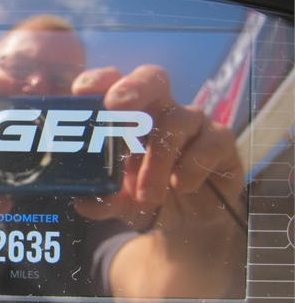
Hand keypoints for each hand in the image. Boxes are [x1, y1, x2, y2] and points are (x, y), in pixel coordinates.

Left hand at [71, 65, 244, 230]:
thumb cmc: (147, 199)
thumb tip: (82, 201)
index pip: (111, 85)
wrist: (190, 223)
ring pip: (175, 121)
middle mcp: (158, 111)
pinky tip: (181, 186)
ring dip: (157, 160)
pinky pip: (209, 142)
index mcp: (126, 117)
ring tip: (147, 196)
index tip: (82, 91)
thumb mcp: (120, 204)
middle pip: (151, 79)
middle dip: (133, 87)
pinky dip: (192, 167)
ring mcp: (191, 122)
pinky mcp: (219, 140)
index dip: (98, 81)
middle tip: (115, 106)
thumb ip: (102, 201)